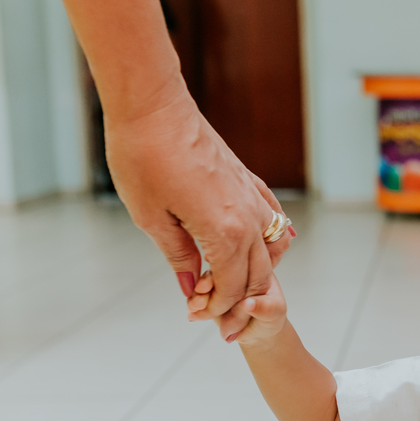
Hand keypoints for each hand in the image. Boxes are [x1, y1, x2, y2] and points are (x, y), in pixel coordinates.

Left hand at [104, 85, 293, 339]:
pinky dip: (273, 241)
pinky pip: (275, 220)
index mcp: (224, 230)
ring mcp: (253, 198)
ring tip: (232, 284)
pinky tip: (263, 249)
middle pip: (256, 274)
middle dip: (236, 301)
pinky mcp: (250, 182)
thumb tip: (188, 287)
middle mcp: (248, 217)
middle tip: (212, 314)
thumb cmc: (143, 157)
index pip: (231, 285)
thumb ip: (178, 256)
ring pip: (273, 251)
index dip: (215, 306)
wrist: (155, 106)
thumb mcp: (151, 217)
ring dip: (257, 274)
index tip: (194, 313)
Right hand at [190, 270, 288, 347]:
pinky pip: (197, 295)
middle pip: (218, 270)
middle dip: (207, 282)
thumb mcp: (274, 315)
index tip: (213, 284)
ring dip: (197, 294)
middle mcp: (237, 271)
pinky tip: (192, 314)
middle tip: (201, 294)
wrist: (257, 332)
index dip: (226, 275)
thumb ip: (265, 308)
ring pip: (204, 282)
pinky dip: (193, 304)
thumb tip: (249, 304)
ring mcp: (221, 281)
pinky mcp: (209, 293)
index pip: (240, 266)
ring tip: (196, 306)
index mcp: (257, 269)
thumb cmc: (269, 319)